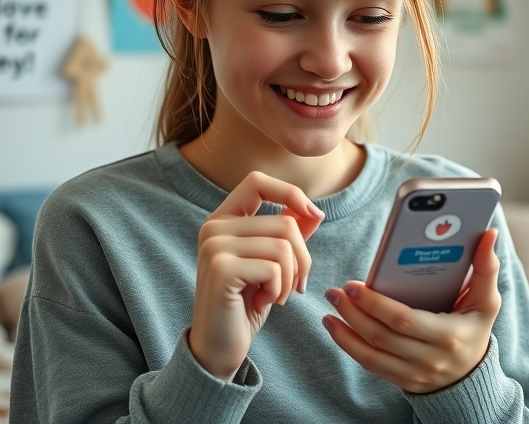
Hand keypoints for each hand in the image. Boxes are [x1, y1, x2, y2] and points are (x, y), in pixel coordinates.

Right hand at [188, 171, 323, 379]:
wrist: (219, 346)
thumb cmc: (246, 303)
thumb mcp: (272, 265)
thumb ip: (288, 236)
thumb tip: (314, 212)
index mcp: (223, 219)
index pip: (257, 182)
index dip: (290, 193)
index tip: (314, 215)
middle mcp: (213, 227)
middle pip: (285, 224)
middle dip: (302, 260)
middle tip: (294, 286)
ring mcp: (214, 246)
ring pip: (283, 247)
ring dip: (290, 279)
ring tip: (275, 295)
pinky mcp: (221, 269)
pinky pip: (274, 268)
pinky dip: (279, 290)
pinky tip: (262, 302)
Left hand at [322, 229, 500, 393]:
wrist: (472, 376)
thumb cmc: (475, 328)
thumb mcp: (487, 302)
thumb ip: (486, 269)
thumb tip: (488, 234)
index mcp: (449, 336)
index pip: (405, 320)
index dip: (376, 304)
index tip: (355, 285)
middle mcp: (430, 358)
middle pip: (383, 335)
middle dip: (354, 311)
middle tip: (336, 290)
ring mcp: (414, 373)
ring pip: (371, 353)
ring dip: (345, 330)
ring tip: (331, 305)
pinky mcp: (401, 380)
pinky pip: (369, 364)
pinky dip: (348, 345)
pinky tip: (334, 327)